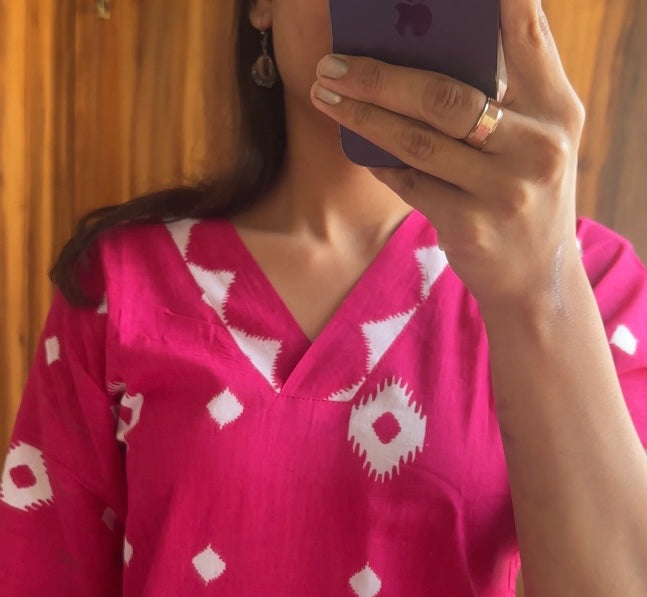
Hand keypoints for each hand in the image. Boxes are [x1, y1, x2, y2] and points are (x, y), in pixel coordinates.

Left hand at [311, 0, 584, 310]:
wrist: (538, 281)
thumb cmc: (526, 193)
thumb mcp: (540, 138)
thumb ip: (509, 92)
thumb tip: (429, 44)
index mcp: (557, 109)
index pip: (527, 36)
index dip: (497, 1)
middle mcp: (537, 146)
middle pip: (445, 95)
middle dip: (380, 75)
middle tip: (334, 63)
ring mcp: (504, 190)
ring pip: (418, 141)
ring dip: (363, 116)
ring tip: (326, 94)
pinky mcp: (472, 227)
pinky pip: (411, 184)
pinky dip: (381, 162)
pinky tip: (357, 143)